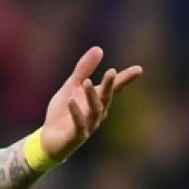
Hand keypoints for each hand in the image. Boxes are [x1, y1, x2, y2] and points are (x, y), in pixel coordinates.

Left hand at [40, 46, 141, 160]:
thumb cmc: (63, 113)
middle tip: (111, 72)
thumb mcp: (71, 86)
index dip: (125, 79)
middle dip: (109, 86)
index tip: (139, 69)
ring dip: (92, 97)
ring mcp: (89, 125)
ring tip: (86, 82)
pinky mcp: (77, 136)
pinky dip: (76, 113)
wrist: (49, 139)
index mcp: (97, 100)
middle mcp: (97, 113)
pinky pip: (79, 125)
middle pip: (106, 98)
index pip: (114, 88)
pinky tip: (71, 101)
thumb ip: (83, 70)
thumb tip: (99, 49)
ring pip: (95, 110)